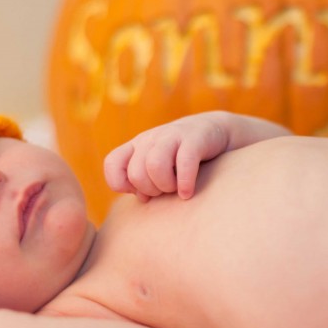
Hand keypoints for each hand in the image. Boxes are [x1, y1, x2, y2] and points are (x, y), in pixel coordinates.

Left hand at [104, 112, 231, 201]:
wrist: (215, 130)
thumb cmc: (182, 157)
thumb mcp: (159, 167)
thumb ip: (145, 183)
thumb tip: (142, 197)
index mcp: (137, 146)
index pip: (112, 163)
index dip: (122, 184)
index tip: (141, 190)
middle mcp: (150, 139)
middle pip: (136, 172)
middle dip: (151, 190)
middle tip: (166, 190)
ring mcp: (171, 136)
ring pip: (154, 165)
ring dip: (166, 185)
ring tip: (177, 189)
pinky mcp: (194, 139)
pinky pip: (183, 162)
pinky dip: (184, 183)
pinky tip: (188, 192)